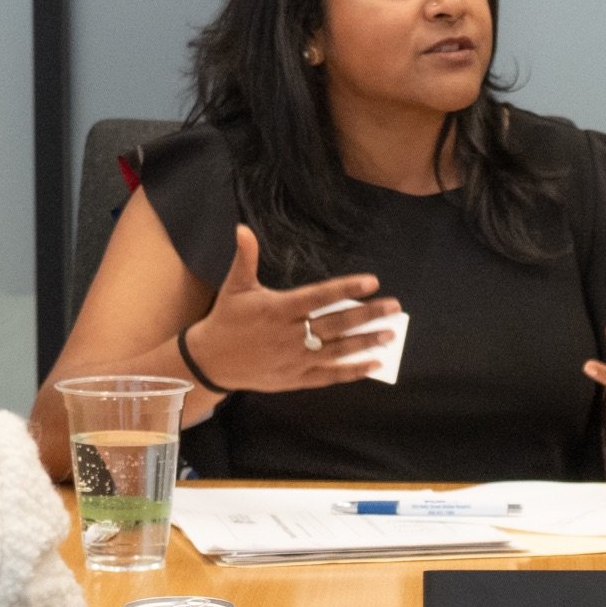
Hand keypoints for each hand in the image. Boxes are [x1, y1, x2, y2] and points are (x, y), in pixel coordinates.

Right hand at [183, 225, 401, 392]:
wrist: (210, 361)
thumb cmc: (227, 319)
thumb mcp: (235, 287)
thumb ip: (245, 258)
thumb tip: (242, 228)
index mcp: (278, 309)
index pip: (319, 297)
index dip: (346, 289)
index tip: (371, 282)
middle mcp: (290, 335)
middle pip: (335, 324)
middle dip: (367, 315)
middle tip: (394, 307)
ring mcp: (294, 359)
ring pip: (336, 350)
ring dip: (365, 342)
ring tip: (389, 334)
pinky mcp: (295, 378)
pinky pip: (328, 375)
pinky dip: (352, 371)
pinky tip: (373, 364)